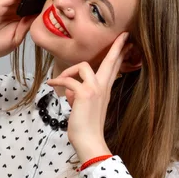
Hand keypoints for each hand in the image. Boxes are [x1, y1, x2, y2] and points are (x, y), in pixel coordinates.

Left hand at [46, 32, 131, 157]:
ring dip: (69, 71)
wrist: (89, 141)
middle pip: (110, 62)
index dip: (120, 55)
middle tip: (124, 35)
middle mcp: (103, 87)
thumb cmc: (86, 128)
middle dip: (116, 47)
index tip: (127, 42)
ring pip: (83, 66)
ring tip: (60, 81)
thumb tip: (70, 91)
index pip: (114, 69)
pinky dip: (58, 81)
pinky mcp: (84, 93)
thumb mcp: (84, 108)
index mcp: (105, 90)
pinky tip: (51, 84)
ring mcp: (95, 89)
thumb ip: (79, 96)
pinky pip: (68, 80)